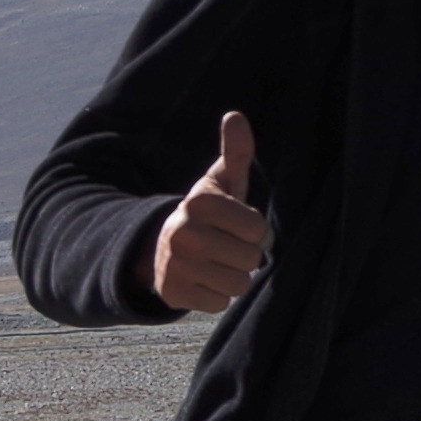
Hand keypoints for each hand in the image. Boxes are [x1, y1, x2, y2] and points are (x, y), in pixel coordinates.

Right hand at [143, 111, 267, 314]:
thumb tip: (235, 116)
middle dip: (246, 255)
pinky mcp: (172, 293)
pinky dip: (217, 295)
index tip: (237, 225)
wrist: (163, 247)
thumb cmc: (208, 213)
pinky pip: (220, 303)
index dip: (254, 230)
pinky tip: (204, 279)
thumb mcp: (222, 183)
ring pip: (237, 284)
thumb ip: (235, 152)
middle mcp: (183, 232)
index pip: (258, 229)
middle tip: (226, 245)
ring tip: (216, 262)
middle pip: (250, 259)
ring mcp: (175, 264)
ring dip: (233, 277)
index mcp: (199, 202)